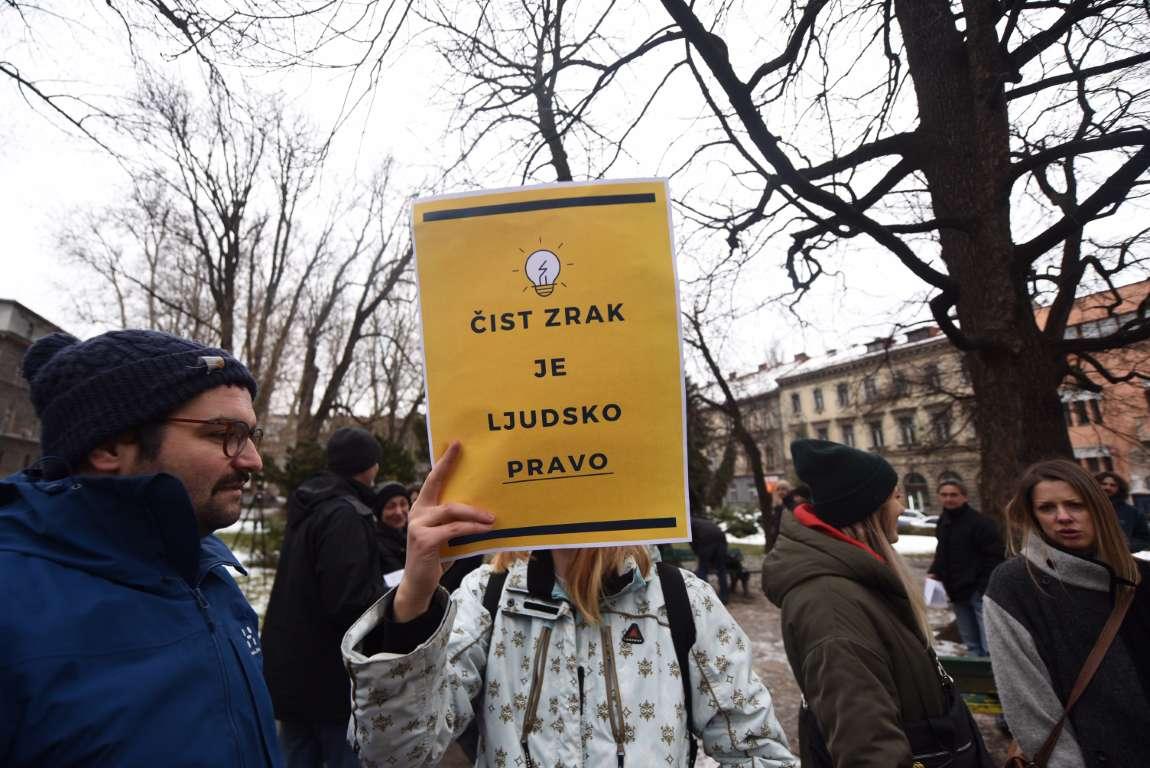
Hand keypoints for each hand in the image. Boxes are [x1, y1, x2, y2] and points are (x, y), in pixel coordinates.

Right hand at [393, 442, 493, 621]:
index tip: (455, 444)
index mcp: (422, 507)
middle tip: (469, 455)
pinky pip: (454, 529)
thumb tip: (485, 506)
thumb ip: (455, 519)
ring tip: (492, 517)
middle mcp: (417, 512)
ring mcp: (418, 525)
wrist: (419, 584)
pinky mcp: (424, 540)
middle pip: (438, 485)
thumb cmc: (437, 556)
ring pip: (452, 510)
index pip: (433, 479)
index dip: (444, 462)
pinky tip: (486, 530)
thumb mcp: (446, 534)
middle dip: (451, 466)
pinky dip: (472, 529)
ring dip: (475, 513)